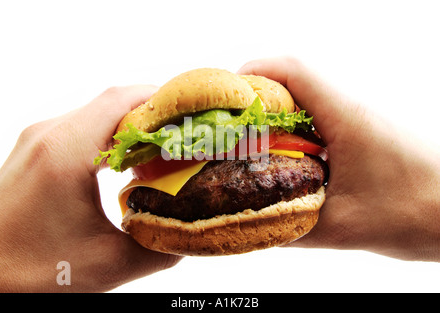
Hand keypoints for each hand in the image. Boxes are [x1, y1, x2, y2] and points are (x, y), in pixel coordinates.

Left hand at [0, 85, 181, 291]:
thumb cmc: (28, 270)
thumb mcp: (106, 265)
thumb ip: (158, 249)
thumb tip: (187, 235)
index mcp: (66, 152)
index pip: (122, 101)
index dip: (163, 101)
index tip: (192, 115)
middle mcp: (49, 135)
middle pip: (112, 103)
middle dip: (153, 115)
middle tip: (183, 137)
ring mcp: (37, 140)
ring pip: (96, 114)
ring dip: (130, 127)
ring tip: (158, 154)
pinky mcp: (33, 151)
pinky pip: (80, 129)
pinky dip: (109, 138)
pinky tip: (123, 165)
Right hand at [239, 57, 439, 261]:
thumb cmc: (416, 213)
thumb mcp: (343, 227)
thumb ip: (291, 227)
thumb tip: (251, 227)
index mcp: (345, 117)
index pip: (292, 71)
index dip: (253, 75)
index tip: (224, 99)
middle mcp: (350, 111)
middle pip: (293, 83)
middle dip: (254, 101)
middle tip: (227, 129)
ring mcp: (357, 123)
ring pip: (305, 104)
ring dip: (274, 119)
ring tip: (247, 145)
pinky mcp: (361, 137)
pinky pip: (319, 123)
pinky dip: (293, 135)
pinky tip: (282, 162)